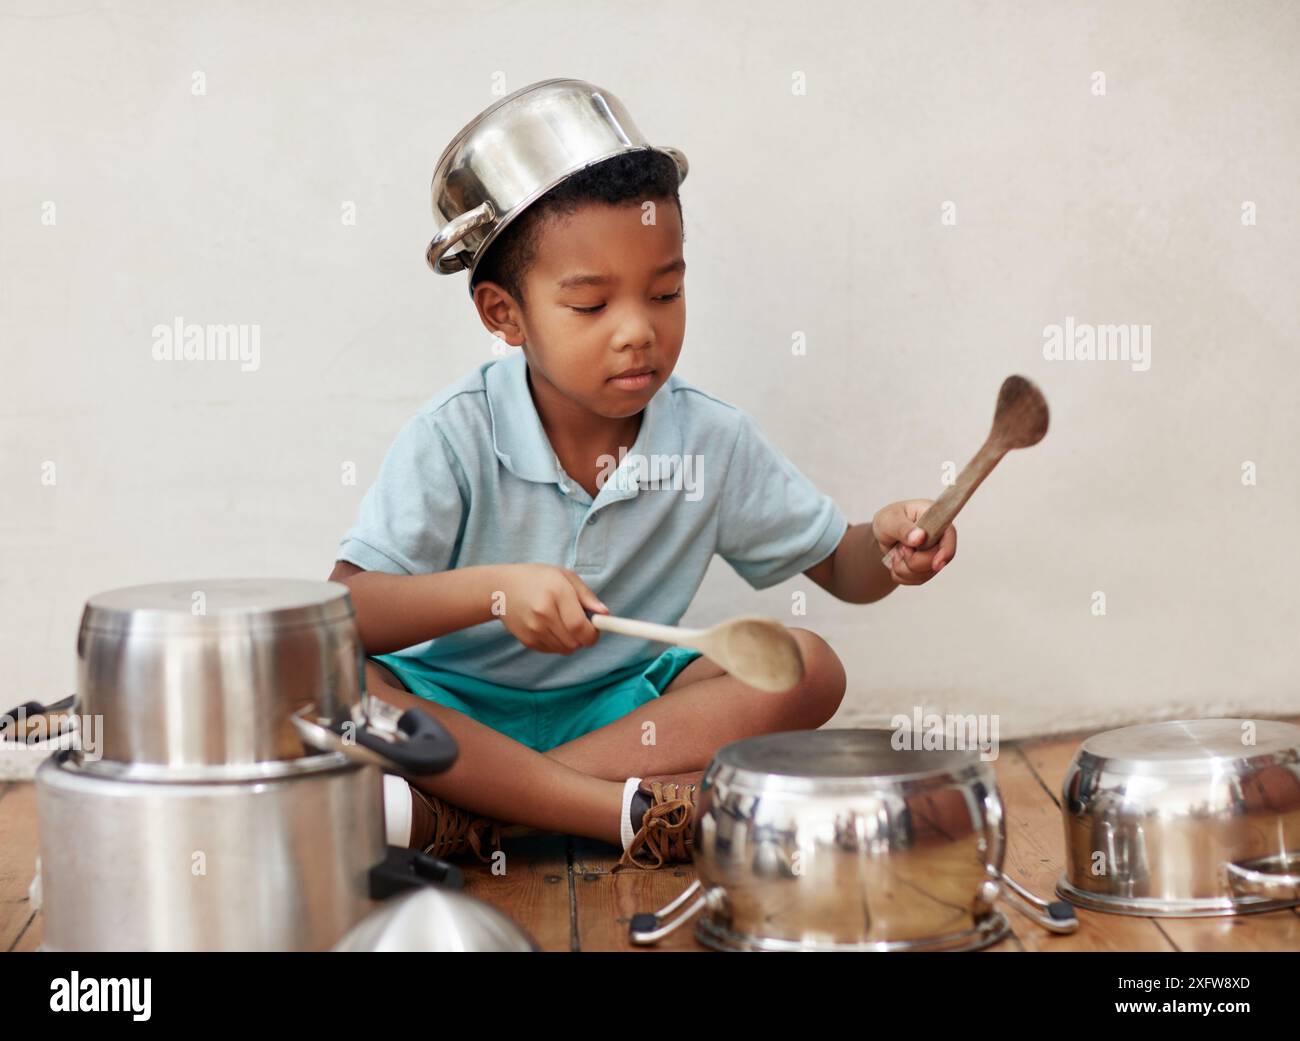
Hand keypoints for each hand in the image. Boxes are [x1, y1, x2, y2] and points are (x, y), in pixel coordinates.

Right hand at [494, 564, 608, 653]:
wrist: (500, 589)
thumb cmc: (537, 579)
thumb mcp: (564, 576)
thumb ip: (587, 596)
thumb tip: (605, 614)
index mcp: (556, 594)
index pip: (580, 626)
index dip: (593, 633)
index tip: (596, 629)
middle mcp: (543, 614)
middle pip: (575, 642)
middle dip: (584, 637)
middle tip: (580, 623)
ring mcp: (533, 630)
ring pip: (566, 649)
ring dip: (571, 641)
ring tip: (562, 622)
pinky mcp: (527, 641)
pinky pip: (553, 650)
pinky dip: (558, 643)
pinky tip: (550, 627)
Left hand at [872, 500, 956, 585]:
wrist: (883, 533)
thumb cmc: (889, 519)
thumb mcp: (890, 519)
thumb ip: (903, 528)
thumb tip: (920, 537)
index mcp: (936, 518)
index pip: (949, 535)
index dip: (946, 552)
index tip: (936, 564)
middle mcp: (940, 537)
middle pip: (936, 561)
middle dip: (913, 560)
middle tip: (900, 548)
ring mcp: (936, 554)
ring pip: (925, 574)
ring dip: (904, 568)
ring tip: (896, 552)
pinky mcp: (929, 567)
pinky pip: (917, 580)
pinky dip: (902, 575)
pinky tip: (898, 561)